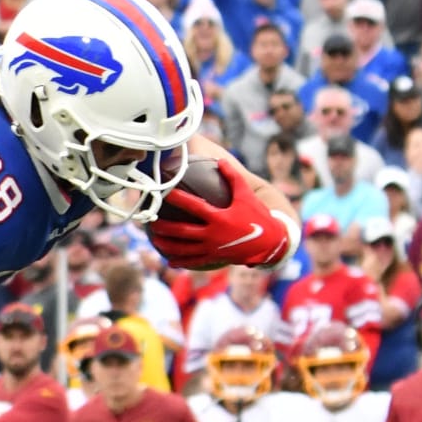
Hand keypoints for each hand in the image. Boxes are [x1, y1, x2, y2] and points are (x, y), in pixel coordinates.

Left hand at [149, 161, 296, 269]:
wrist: (269, 243)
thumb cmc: (257, 216)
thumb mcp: (247, 195)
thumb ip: (233, 177)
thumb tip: (220, 160)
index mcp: (219, 218)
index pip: (194, 207)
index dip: (179, 198)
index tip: (165, 192)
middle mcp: (212, 235)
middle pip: (183, 232)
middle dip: (165, 228)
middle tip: (152, 221)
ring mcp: (212, 249)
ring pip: (184, 249)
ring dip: (168, 245)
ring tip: (155, 239)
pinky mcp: (214, 258)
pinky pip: (194, 261)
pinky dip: (181, 261)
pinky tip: (170, 261)